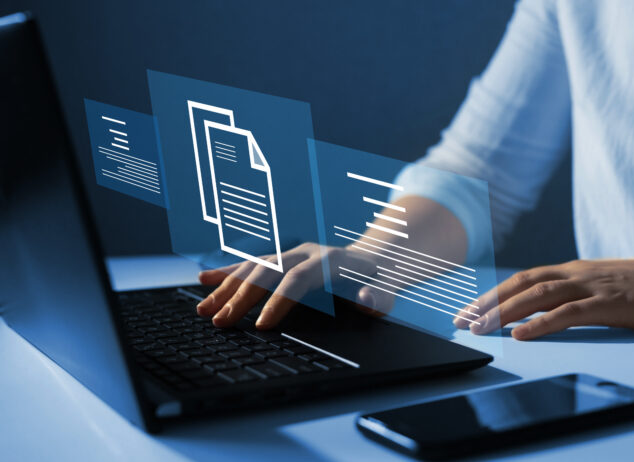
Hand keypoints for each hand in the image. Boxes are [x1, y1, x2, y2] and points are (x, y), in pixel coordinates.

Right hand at [196, 243, 393, 328]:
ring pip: (255, 267)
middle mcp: (308, 252)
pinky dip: (229, 273)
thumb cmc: (383, 279)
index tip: (261, 326)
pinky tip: (205, 281)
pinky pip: (253, 264)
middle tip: (220, 322)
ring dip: (227, 287)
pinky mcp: (285, 259)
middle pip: (269, 271)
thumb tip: (366, 301)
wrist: (378, 257)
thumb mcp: (391, 289)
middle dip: (242, 297)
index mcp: (332, 259)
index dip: (279, 300)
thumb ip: (380, 296)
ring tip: (203, 308)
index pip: (299, 279)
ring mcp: (294, 253)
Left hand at [454, 255, 633, 339]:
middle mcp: (577, 274)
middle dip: (487, 302)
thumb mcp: (607, 286)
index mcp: (575, 270)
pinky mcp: (610, 303)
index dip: (493, 294)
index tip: (468, 310)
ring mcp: (593, 286)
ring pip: (537, 296)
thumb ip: (579, 293)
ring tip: (479, 328)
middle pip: (521, 284)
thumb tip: (551, 308)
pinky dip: (540, 323)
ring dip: (504, 312)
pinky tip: (521, 334)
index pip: (524, 279)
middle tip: (460, 320)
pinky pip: (568, 313)